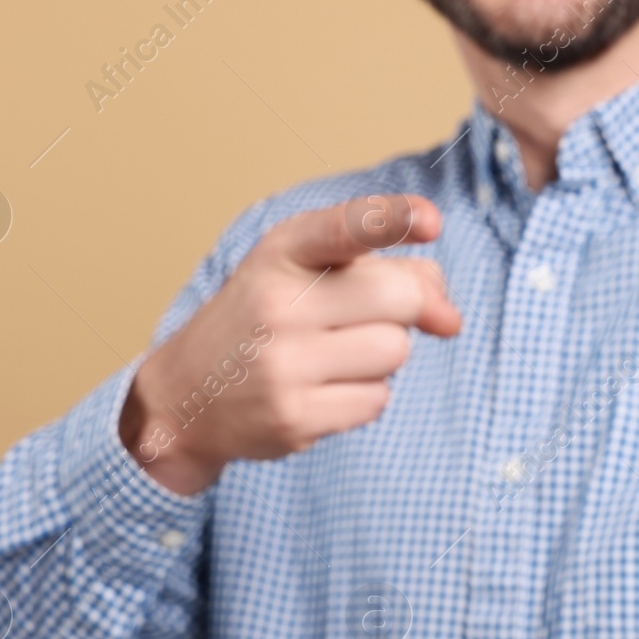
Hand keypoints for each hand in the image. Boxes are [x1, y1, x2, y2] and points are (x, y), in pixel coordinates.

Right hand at [120, 195, 460, 494]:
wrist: (189, 393)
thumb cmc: (266, 319)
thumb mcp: (308, 273)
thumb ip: (387, 271)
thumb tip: (450, 318)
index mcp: (282, 252)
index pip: (343, 228)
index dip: (391, 220)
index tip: (431, 220)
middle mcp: (277, 303)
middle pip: (400, 297)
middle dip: (408, 306)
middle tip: (374, 315)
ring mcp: (283, 364)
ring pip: (395, 351)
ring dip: (383, 354)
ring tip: (334, 353)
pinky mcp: (294, 417)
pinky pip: (377, 400)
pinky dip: (364, 394)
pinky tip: (323, 387)